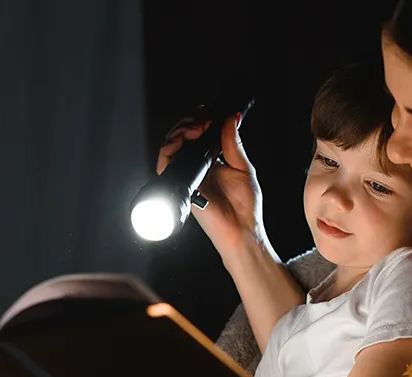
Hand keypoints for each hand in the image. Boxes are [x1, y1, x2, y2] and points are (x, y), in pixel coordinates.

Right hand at [156, 113, 263, 254]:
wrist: (242, 229)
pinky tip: (183, 141)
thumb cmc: (245, 206)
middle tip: (202, 120)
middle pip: (181, 138)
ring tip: (196, 128)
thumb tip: (230, 119)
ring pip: (171, 147)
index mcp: (212, 161)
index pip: (197, 135)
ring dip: (180, 132)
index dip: (198, 121)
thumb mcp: (243, 168)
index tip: (207, 113)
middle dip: (188, 123)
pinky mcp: (181, 185)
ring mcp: (188, 176)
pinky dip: (169, 149)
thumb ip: (234, 143)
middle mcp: (198, 167)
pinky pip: (166, 164)